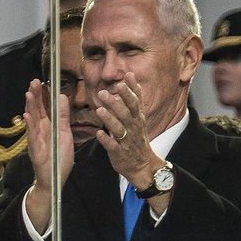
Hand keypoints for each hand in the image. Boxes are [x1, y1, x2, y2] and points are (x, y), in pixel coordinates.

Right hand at [23, 79, 72, 233]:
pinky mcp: (35, 148)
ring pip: (32, 120)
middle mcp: (40, 129)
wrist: (54, 179)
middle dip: (35, 96)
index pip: (45, 106)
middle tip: (33, 81)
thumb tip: (62, 97)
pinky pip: (31, 135)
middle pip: (37, 110)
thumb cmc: (59, 157)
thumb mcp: (65, 134)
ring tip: (29, 93)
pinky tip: (26, 116)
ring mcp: (36, 138)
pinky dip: (28, 126)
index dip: (43, 94)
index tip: (42, 81)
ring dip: (30, 107)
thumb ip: (63, 117)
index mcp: (49, 125)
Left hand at [93, 73, 168, 208]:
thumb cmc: (136, 137)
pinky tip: (98, 133)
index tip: (126, 77)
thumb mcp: (138, 116)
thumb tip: (129, 75)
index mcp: (137, 118)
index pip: (136, 102)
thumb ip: (133, 97)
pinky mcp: (119, 153)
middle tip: (103, 93)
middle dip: (116, 103)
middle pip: (126, 113)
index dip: (131, 90)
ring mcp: (127, 141)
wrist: (142, 165)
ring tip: (99, 110)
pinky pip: (113, 146)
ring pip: (119, 129)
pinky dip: (106, 140)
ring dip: (109, 119)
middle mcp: (133, 128)